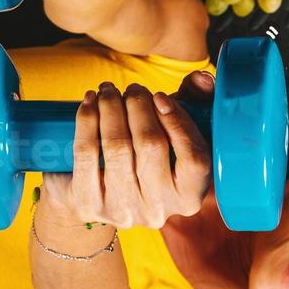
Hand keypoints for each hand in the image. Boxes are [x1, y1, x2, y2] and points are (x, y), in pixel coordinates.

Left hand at [39, 71, 214, 228]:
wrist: (96, 192)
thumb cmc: (145, 156)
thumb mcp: (174, 130)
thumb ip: (194, 101)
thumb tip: (201, 78)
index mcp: (188, 196)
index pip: (194, 159)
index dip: (178, 122)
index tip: (160, 96)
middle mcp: (158, 210)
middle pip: (150, 145)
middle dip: (138, 106)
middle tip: (131, 89)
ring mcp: (122, 210)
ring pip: (117, 146)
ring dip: (110, 107)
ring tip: (108, 90)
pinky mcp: (88, 204)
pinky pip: (87, 152)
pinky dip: (87, 120)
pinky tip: (89, 103)